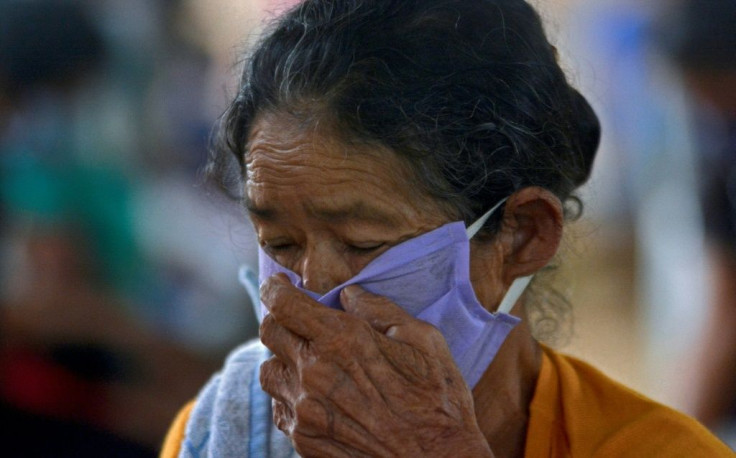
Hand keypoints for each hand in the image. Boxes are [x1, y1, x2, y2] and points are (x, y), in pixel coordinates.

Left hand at [259, 274, 493, 456]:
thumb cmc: (437, 400)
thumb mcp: (422, 341)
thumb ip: (379, 310)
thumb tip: (349, 294)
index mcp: (342, 341)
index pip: (284, 304)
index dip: (275, 289)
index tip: (278, 286)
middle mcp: (314, 374)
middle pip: (269, 332)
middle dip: (280, 318)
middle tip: (299, 319)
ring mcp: (305, 410)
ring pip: (268, 370)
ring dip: (283, 358)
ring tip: (308, 360)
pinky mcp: (303, 440)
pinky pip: (279, 406)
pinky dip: (289, 394)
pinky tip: (315, 394)